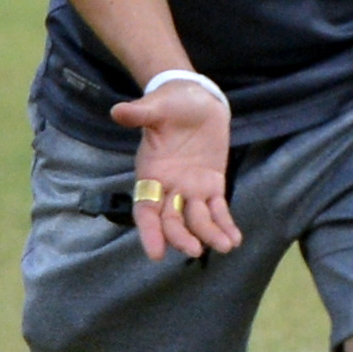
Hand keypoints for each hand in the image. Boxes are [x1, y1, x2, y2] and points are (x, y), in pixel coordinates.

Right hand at [107, 78, 242, 260]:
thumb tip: (117, 111)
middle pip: (171, 220)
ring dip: (209, 235)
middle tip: (195, 251)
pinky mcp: (212, 185)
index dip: (149, 232)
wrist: (195, 98)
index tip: (156, 253)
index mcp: (150, 172)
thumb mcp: (155, 105)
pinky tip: (235, 239)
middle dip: (181, 237)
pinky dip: (225, 225)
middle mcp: (168, 187)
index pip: (146, 209)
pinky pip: (218, 210)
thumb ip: (139, 113)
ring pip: (197, 219)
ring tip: (226, 246)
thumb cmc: (170, 102)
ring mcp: (191, 188)